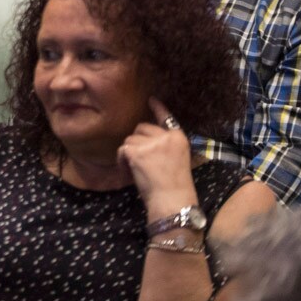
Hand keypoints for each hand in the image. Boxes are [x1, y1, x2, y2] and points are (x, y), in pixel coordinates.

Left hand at [119, 98, 199, 218]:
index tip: (151, 99)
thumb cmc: (175, 187)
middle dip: (137, 141)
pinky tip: (131, 173)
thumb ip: (165, 146)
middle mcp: (166, 137)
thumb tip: (145, 138)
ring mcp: (151, 143)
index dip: (157, 108)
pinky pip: (122, 150)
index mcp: (179, 138)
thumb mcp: (177, 159)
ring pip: (130, 140)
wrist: (173, 201)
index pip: (166, 118)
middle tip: (142, 161)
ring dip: (129, 154)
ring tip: (139, 171)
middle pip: (141, 128)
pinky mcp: (136, 152)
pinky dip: (122, 162)